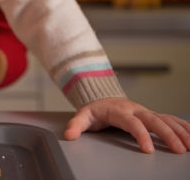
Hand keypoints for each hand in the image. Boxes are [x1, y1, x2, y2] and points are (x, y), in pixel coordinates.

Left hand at [64, 97, 189, 153]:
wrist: (103, 96)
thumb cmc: (95, 109)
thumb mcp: (83, 115)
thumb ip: (76, 125)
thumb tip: (69, 135)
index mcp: (120, 111)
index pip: (133, 123)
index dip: (141, 135)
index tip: (149, 150)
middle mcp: (136, 110)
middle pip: (155, 121)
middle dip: (168, 135)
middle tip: (179, 150)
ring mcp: (146, 111)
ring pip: (166, 119)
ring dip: (180, 131)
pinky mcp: (152, 114)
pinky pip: (171, 119)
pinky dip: (183, 126)